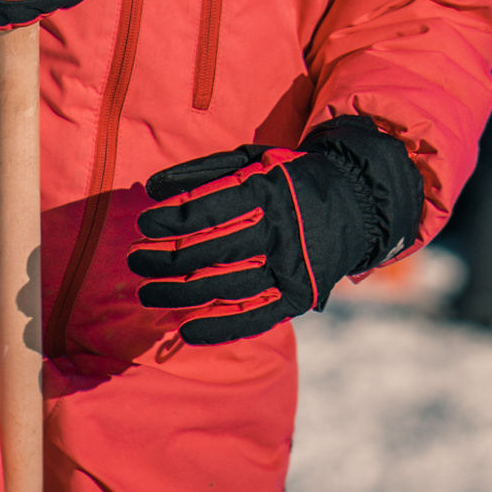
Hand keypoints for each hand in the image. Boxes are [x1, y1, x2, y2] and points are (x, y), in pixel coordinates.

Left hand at [129, 116, 421, 344]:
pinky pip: (256, 317)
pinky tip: (186, 332)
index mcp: (267, 191)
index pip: (209, 210)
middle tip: (135, 261)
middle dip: (166, 259)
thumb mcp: (253, 159)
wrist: (356, 202)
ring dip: (181, 294)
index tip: (142, 224)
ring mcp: (291, 268)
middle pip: (212, 252)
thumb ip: (204, 171)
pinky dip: (220, 328)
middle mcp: (280, 231)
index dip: (171, 220)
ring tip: (147, 294)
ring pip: (228, 287)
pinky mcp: (299, 296)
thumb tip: (153, 188)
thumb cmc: (288, 177)